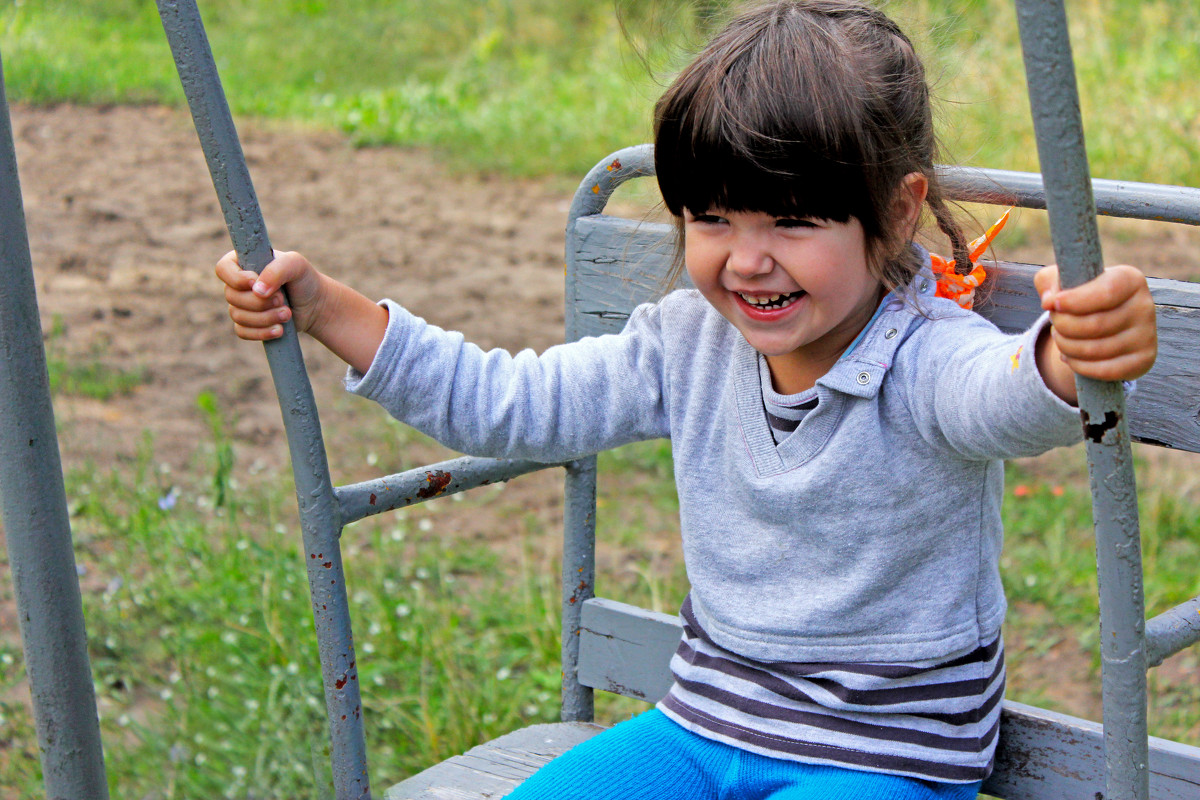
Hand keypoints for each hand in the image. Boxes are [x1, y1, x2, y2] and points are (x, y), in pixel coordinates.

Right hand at [215, 250, 325, 339]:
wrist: (315, 304)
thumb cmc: (303, 279)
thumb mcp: (295, 264)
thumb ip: (276, 270)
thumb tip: (257, 291)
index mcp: (243, 262)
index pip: (223, 269)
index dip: (237, 279)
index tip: (256, 283)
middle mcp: (237, 284)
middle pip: (231, 296)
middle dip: (259, 302)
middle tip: (282, 300)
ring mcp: (241, 305)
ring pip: (237, 316)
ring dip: (264, 318)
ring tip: (287, 314)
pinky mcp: (248, 324)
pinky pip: (242, 332)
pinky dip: (261, 332)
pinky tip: (279, 330)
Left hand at [1033, 264, 1156, 401]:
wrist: (1105, 324)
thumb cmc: (1080, 296)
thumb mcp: (1064, 281)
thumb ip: (1049, 280)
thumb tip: (1048, 301)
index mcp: (1129, 280)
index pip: (1105, 292)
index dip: (1074, 301)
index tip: (1053, 304)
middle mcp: (1144, 306)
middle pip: (1095, 325)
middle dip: (1063, 326)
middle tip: (1054, 323)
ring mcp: (1146, 335)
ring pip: (1095, 350)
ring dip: (1066, 346)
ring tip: (1060, 337)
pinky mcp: (1143, 360)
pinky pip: (1103, 370)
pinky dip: (1078, 365)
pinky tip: (1068, 356)